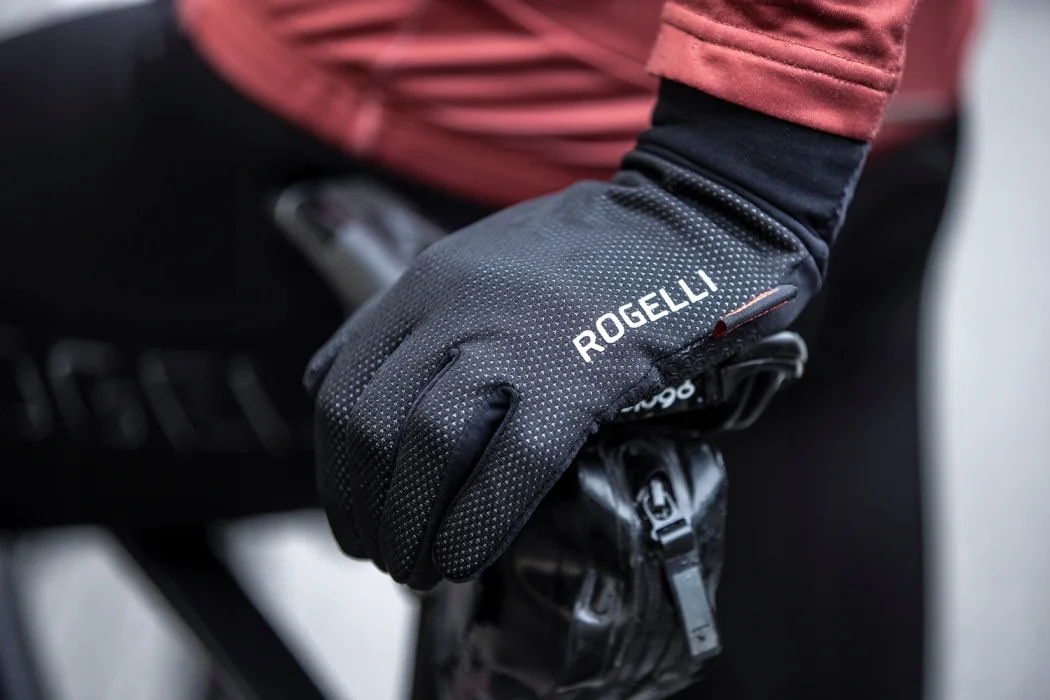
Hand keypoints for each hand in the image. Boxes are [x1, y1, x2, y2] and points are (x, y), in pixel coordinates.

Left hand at [304, 146, 818, 588]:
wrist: (687, 218)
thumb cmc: (585, 253)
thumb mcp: (473, 258)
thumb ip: (404, 316)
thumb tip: (330, 379)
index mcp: (425, 284)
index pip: (341, 391)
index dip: (335, 470)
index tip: (352, 511)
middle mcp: (455, 310)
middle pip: (372, 428)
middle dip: (364, 510)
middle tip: (381, 553)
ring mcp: (514, 341)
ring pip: (426, 451)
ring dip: (410, 529)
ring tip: (419, 568)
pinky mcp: (576, 377)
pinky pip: (509, 469)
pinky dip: (476, 527)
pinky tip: (466, 559)